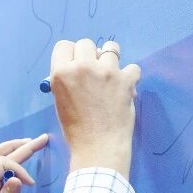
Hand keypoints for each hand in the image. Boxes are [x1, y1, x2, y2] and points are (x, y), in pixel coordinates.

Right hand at [48, 38, 140, 176]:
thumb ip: (67, 81)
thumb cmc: (76, 130)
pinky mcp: (125, 80)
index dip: (70, 54)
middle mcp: (82, 67)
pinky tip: (125, 88)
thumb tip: (79, 67)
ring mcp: (106, 72)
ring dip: (111, 59)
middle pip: (86, 43)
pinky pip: (132, 67)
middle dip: (90, 55)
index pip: (64, 46)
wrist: (98, 148)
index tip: (76, 63)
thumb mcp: (60, 102)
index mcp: (61, 73)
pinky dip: (130, 77)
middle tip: (94, 71)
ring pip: (111, 48)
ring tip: (111, 75)